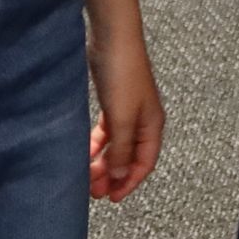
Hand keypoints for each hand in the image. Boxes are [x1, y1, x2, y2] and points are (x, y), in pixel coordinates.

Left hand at [88, 33, 165, 200]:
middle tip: (93, 190)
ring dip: (103, 162)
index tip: (111, 198)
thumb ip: (121, 150)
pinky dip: (98, 144)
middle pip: (130, 157)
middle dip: (113, 176)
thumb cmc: (124, 73)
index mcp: (152, 124)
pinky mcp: (114, 102)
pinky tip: (85, 150)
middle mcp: (143, 119)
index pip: (145, 163)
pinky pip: (108, 132)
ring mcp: (129, 110)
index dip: (129, 183)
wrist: (113, 39)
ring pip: (117, 146)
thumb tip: (118, 177)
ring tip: (86, 174)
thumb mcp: (122, 117)